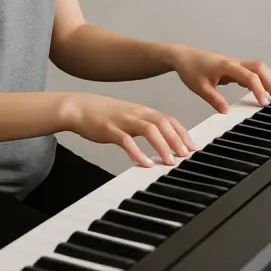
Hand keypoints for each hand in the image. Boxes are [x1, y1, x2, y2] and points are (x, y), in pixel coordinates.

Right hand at [61, 92, 195, 166]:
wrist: (79, 107)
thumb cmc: (104, 114)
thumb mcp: (128, 116)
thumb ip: (144, 125)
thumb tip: (161, 138)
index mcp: (142, 111)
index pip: (168, 119)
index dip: (182, 132)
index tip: (192, 146)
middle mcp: (136, 113)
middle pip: (162, 123)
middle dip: (177, 139)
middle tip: (186, 154)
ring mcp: (123, 120)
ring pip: (149, 130)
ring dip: (162, 146)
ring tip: (170, 161)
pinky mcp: (109, 130)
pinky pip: (127, 141)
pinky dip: (138, 152)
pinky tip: (144, 163)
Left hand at [169, 45, 270, 112]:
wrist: (183, 56)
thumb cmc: (190, 69)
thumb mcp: (199, 87)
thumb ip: (214, 99)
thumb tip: (227, 111)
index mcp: (226, 66)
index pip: (249, 76)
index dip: (259, 89)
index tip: (264, 102)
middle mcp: (233, 63)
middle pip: (259, 68)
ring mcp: (234, 64)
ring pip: (258, 67)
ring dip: (269, 78)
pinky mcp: (233, 67)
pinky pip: (251, 71)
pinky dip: (261, 78)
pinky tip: (266, 88)